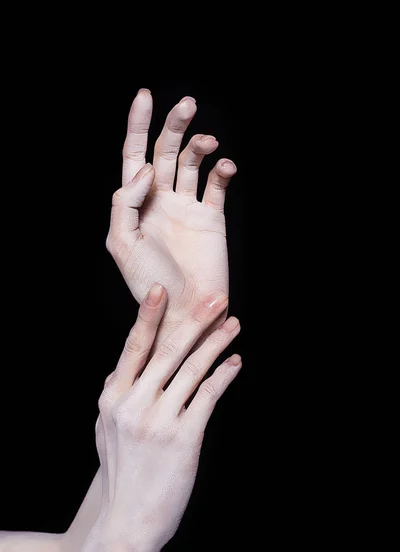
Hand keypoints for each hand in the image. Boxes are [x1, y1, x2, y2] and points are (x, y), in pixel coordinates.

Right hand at [96, 283, 240, 551]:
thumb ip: (112, 398)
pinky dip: (223, 376)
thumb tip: (115, 370)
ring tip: (233, 324)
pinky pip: (207, 397)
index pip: (133, 348)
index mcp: (112, 398)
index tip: (161, 290)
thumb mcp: (105, 433)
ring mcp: (158, 420)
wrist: (128, 522)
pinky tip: (236, 362)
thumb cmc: (121, 476)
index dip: (148, 317)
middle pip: (167, 351)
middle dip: (194, 320)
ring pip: (192, 369)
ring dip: (216, 344)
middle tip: (215, 298)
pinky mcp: (183, 438)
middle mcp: (132, 404)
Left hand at [106, 90, 236, 334]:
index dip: (138, 125)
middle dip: (174, 125)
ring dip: (199, 145)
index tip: (145, 95)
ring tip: (208, 144)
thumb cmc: (149, 282)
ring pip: (192, 162)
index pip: (135, 156)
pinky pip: (218, 185)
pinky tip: (224, 167)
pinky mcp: (212, 217)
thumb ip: (125, 201)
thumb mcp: (122, 242)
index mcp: (136, 204)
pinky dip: (222, 171)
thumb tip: (144, 169)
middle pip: (165, 151)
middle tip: (187, 104)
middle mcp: (161, 200)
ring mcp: (187, 207)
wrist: (185, 309)